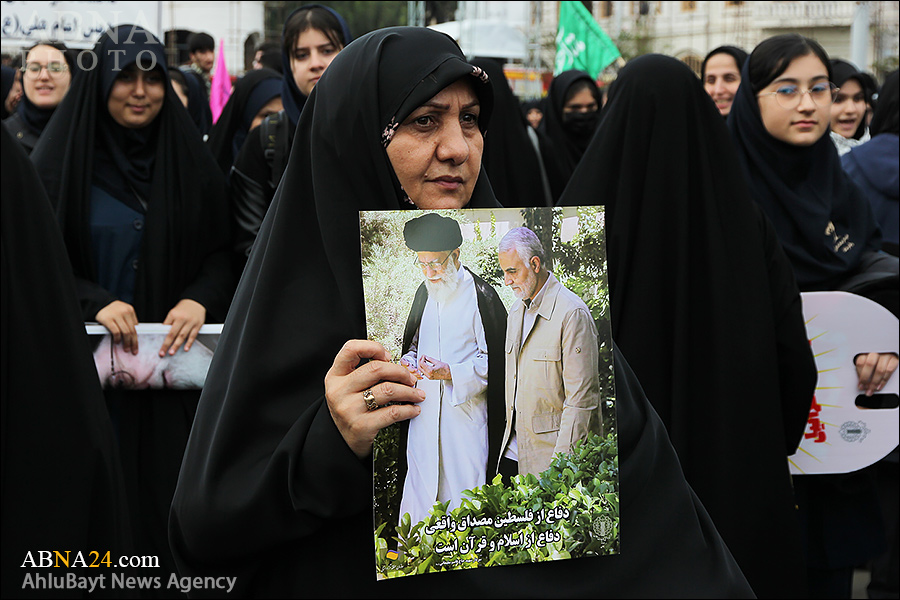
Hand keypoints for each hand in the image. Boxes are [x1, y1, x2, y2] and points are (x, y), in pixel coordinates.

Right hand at [96, 300, 138, 353]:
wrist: (100, 304)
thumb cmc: (113, 311)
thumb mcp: (123, 313)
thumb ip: (128, 322)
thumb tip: (133, 338)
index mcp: (130, 310)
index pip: (136, 327)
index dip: (137, 338)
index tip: (136, 346)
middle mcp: (125, 312)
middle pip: (132, 330)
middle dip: (133, 342)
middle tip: (132, 350)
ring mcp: (116, 315)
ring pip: (126, 332)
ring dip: (126, 342)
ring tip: (126, 348)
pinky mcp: (108, 319)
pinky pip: (116, 332)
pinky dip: (117, 338)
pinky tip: (117, 341)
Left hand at [159, 299, 205, 356]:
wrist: (196, 301)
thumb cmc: (183, 308)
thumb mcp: (173, 312)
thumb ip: (169, 322)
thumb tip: (164, 335)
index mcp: (173, 314)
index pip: (165, 328)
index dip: (160, 337)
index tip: (158, 345)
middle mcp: (182, 318)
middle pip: (173, 333)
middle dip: (167, 344)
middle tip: (162, 352)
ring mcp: (190, 322)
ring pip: (182, 336)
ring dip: (176, 345)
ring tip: (171, 352)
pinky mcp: (198, 325)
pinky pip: (193, 335)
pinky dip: (189, 343)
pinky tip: (185, 348)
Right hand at [325, 340, 425, 458]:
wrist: (339, 442)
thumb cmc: (349, 409)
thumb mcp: (347, 387)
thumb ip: (365, 373)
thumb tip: (400, 367)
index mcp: (335, 376)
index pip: (350, 349)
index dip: (373, 347)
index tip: (388, 356)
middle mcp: (339, 391)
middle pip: (376, 369)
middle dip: (400, 371)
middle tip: (411, 378)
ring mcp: (349, 409)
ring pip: (388, 389)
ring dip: (409, 391)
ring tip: (418, 394)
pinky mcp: (361, 426)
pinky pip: (392, 412)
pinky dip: (408, 410)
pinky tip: (413, 409)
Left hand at [418, 354, 450, 379]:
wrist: (450, 374)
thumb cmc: (446, 369)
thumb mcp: (438, 362)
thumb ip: (430, 359)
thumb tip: (426, 357)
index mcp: (430, 370)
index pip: (422, 363)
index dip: (422, 358)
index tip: (424, 356)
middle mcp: (429, 374)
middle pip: (420, 367)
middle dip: (420, 361)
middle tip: (422, 358)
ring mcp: (429, 377)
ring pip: (421, 370)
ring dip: (421, 365)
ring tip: (424, 360)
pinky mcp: (430, 378)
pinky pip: (424, 373)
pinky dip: (423, 368)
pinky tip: (425, 365)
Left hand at [855, 352, 898, 396]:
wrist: (889, 353)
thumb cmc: (876, 358)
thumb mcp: (867, 360)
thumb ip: (863, 368)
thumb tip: (860, 382)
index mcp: (866, 352)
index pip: (860, 362)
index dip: (859, 374)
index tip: (859, 384)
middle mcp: (876, 352)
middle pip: (869, 365)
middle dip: (866, 378)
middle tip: (864, 387)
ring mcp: (886, 355)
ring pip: (879, 370)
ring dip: (875, 382)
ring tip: (871, 389)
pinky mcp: (894, 359)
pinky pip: (889, 371)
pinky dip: (884, 380)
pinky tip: (879, 386)